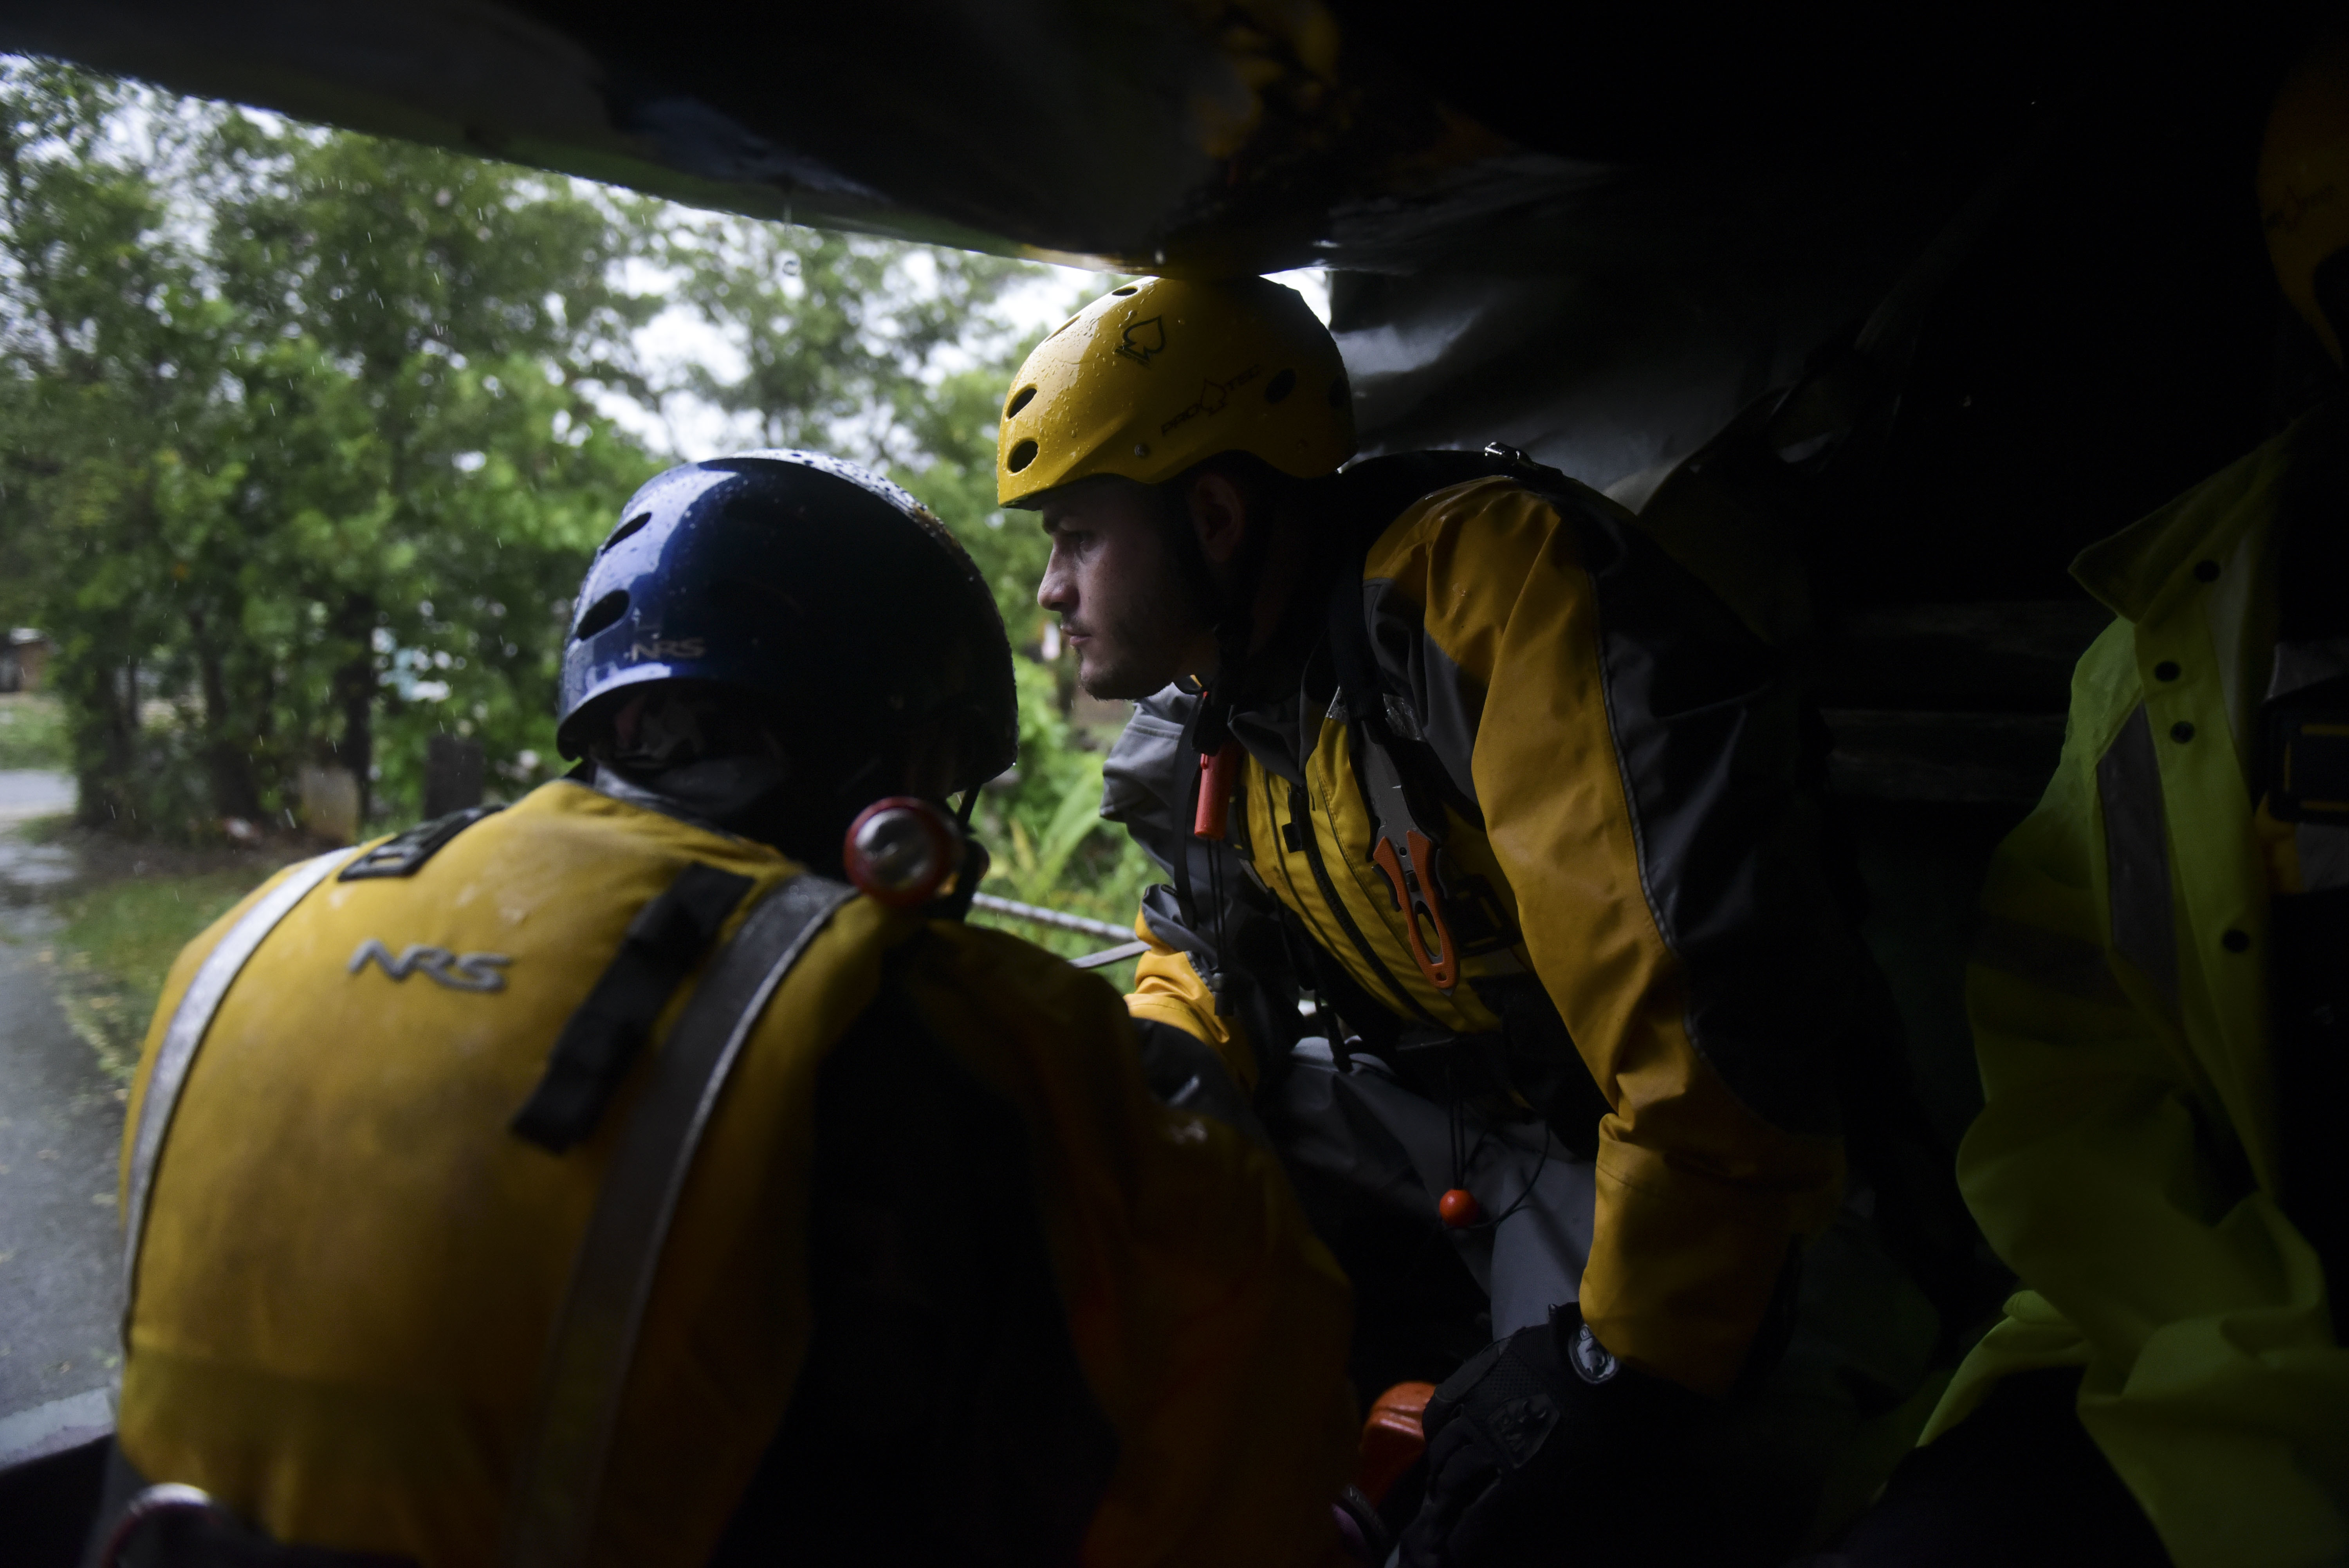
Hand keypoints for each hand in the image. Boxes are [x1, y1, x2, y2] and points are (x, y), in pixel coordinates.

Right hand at [1399, 1305, 1723, 1567]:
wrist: (1623, 1361)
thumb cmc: (1620, 1433)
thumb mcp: (1595, 1489)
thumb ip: (1555, 1511)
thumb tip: (1521, 1523)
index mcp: (1519, 1482)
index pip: (1475, 1526)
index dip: (1462, 1544)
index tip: (1454, 1555)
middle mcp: (1489, 1446)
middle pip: (1450, 1486)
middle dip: (1443, 1512)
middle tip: (1441, 1525)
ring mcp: (1481, 1405)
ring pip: (1443, 1447)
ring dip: (1439, 1472)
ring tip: (1439, 1485)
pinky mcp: (1483, 1370)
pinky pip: (1445, 1402)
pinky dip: (1437, 1425)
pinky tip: (1437, 1434)